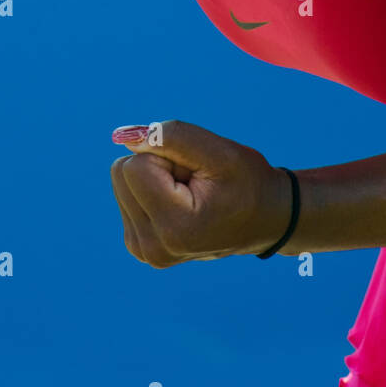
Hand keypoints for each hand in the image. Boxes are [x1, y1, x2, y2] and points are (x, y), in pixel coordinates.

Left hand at [109, 119, 293, 267]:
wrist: (264, 219)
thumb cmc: (247, 182)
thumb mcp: (219, 151)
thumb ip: (171, 137)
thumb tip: (124, 136)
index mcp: (174, 227)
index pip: (134, 165)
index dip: (166, 156)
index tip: (196, 173)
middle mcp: (153, 246)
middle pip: (122, 172)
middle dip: (158, 166)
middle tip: (194, 182)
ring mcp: (144, 250)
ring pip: (121, 182)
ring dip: (155, 178)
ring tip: (190, 193)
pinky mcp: (138, 246)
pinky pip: (126, 195)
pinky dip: (151, 191)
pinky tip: (180, 204)